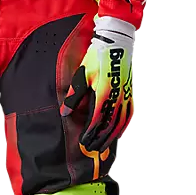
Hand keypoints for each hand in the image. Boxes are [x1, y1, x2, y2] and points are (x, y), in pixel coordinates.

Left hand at [60, 16, 135, 153]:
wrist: (116, 44)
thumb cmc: (96, 58)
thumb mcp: (81, 75)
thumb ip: (73, 97)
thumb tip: (65, 114)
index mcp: (103, 92)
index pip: (96, 119)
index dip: (90, 133)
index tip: (83, 142)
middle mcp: (117, 97)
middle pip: (109, 125)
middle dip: (99, 140)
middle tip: (90, 150)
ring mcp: (126, 96)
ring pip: (120, 123)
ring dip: (110, 137)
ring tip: (102, 148)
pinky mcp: (130, 94)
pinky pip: (128, 116)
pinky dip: (122, 128)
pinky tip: (116, 135)